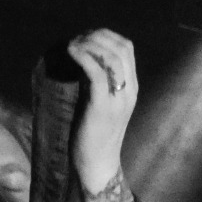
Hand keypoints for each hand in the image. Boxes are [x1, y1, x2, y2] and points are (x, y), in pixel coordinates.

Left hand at [65, 29, 138, 193]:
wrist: (97, 164)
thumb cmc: (95, 135)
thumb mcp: (100, 102)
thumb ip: (98, 81)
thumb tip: (83, 58)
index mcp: (131, 88)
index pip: (126, 49)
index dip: (105, 36)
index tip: (84, 38)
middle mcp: (129, 91)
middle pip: (120, 47)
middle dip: (96, 36)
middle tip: (76, 39)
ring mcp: (117, 98)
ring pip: (110, 56)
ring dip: (88, 43)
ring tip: (71, 45)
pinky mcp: (102, 106)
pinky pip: (95, 71)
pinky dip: (82, 56)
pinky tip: (70, 51)